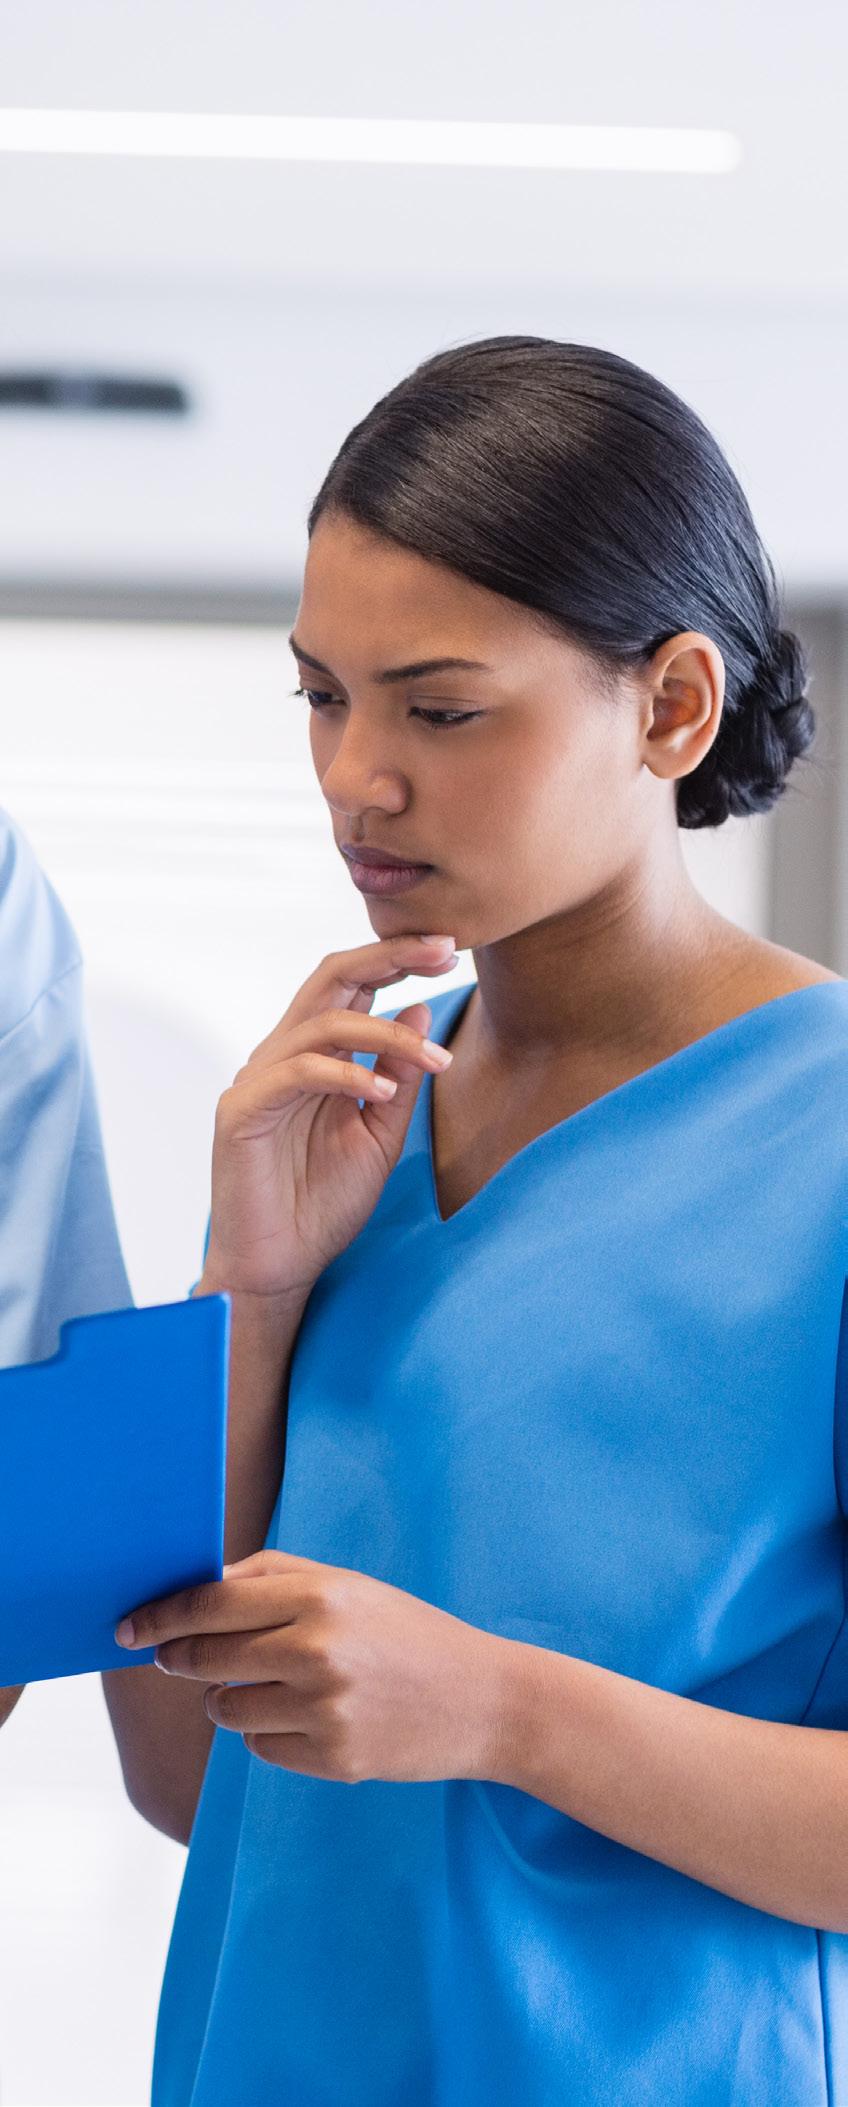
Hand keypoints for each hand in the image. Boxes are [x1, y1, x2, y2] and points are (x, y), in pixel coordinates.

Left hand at [115, 1549, 507, 1784]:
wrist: (484, 1699)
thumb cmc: (406, 1632)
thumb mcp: (347, 1585)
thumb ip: (270, 1579)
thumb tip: (193, 1589)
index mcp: (320, 1595)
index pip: (210, 1604)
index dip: (159, 1616)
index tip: (127, 1626)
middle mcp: (317, 1651)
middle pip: (204, 1657)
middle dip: (179, 1658)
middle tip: (173, 1657)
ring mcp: (325, 1710)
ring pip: (225, 1708)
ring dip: (231, 1698)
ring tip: (277, 1686)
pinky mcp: (334, 1760)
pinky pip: (259, 1747)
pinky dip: (269, 1734)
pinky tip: (312, 1719)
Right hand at [202, 933, 458, 1300]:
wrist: (279, 1267)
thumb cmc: (322, 1205)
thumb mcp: (380, 1134)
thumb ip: (398, 1076)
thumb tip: (419, 1009)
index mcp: (314, 1055)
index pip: (352, 986)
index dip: (397, 959)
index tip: (451, 949)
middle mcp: (282, 1055)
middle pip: (331, 977)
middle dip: (391, 957)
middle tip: (446, 950)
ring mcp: (258, 1079)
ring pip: (324, 1025)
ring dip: (388, 1036)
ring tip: (436, 1063)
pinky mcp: (241, 1111)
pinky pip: (297, 1072)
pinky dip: (346, 1074)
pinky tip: (383, 1091)